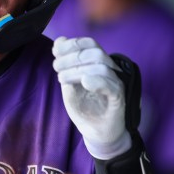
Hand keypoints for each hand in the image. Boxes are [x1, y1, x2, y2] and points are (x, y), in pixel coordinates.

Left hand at [52, 37, 130, 159]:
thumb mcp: (69, 83)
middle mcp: (109, 70)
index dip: (71, 43)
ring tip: (63, 79)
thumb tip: (59, 41)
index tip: (55, 51)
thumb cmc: (84, 106)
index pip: (88, 43)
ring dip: (77, 70)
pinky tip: (84, 82)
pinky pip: (111, 85)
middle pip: (94, 52)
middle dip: (71, 57)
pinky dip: (97, 81)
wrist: (95, 132)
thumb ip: (64, 64)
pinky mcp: (118, 98)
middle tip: (56, 68)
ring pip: (101, 66)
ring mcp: (114, 83)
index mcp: (97, 63)